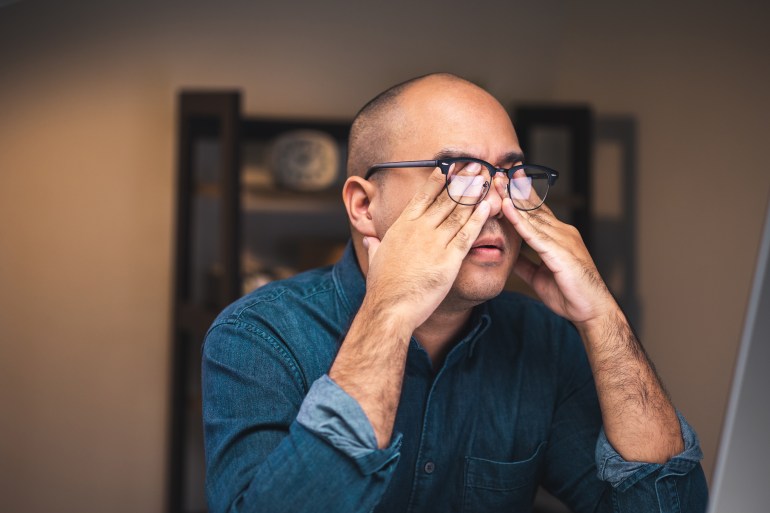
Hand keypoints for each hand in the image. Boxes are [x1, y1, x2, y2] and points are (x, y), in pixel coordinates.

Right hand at [363, 167, 490, 329]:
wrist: (390, 307)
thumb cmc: (382, 287)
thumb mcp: (375, 259)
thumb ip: (375, 245)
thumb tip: (369, 239)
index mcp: (402, 226)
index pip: (423, 196)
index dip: (438, 180)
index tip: (449, 167)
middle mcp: (419, 229)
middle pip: (445, 199)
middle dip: (462, 180)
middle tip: (476, 165)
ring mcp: (434, 243)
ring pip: (458, 213)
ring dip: (474, 194)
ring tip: (486, 179)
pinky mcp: (449, 259)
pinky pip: (467, 235)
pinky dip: (479, 219)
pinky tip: (488, 207)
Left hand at [497, 176, 615, 326]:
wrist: (592, 311)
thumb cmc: (570, 295)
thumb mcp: (539, 277)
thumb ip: (526, 264)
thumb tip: (510, 257)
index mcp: (558, 237)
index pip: (537, 212)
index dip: (521, 197)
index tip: (507, 180)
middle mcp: (562, 233)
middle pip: (534, 208)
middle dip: (515, 189)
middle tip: (499, 171)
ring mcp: (562, 240)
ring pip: (532, 215)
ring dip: (513, 198)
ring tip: (498, 182)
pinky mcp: (559, 252)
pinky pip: (534, 233)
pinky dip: (518, 219)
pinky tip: (506, 207)